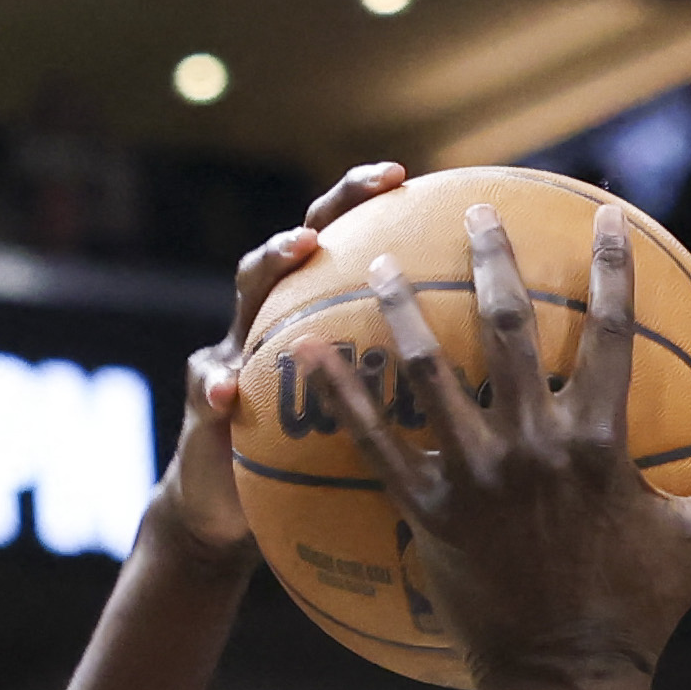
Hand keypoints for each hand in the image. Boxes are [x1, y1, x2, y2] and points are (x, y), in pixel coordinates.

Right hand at [160, 161, 409, 553]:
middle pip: (305, 245)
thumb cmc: (309, 470)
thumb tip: (485, 381)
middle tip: (377, 181)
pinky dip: (216, 385)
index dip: (380, 212)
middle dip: (336, 205)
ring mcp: (235, 354)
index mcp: (319, 323)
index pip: (355, 250)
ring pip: (251, 293)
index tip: (420, 178)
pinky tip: (226, 391)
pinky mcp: (205, 406)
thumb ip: (406, 397)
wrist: (230, 511)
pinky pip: (208, 390)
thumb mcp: (364, 434)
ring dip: (274, 261)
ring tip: (300, 245)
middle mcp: (277, 323)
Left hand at [315, 200, 690, 689]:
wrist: (568, 680)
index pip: (613, 332)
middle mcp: (536, 445)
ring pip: (431, 372)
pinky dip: (344, 398)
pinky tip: (314, 353)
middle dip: (496, 257)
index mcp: (602, 443)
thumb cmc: (643, 613)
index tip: (605, 216)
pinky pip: (378, 445)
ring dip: (403, 309)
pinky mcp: (430, 512)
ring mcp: (477, 476)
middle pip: (511, 327)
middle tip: (480, 211)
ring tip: (381, 262)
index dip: (611, 267)